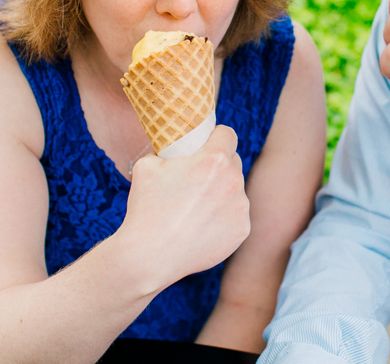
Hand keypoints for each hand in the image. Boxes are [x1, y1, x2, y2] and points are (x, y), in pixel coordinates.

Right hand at [118, 125, 249, 290]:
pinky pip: (236, 215)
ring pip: (235, 189)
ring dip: (222, 192)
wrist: (150, 255)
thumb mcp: (148, 164)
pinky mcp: (242, 230)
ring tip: (196, 208)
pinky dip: (223, 218)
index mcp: (214, 160)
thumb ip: (169, 151)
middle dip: (218, 165)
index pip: (228, 134)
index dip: (216, 136)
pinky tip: (202, 226)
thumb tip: (176, 150)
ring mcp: (240, 208)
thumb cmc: (146, 207)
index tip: (208, 143)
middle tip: (198, 178)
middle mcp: (233, 181)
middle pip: (233, 162)